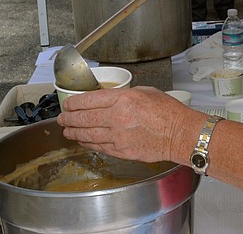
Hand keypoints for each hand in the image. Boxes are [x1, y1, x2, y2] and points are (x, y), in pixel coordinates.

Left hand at [58, 87, 202, 163]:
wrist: (180, 134)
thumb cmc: (168, 111)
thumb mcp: (145, 91)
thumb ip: (123, 95)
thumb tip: (107, 100)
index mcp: (123, 99)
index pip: (89, 100)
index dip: (74, 103)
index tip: (68, 104)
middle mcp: (117, 118)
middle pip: (83, 118)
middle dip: (69, 118)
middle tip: (62, 118)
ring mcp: (118, 137)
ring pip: (87, 134)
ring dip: (74, 132)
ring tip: (67, 130)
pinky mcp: (122, 151)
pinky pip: (99, 146)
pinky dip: (88, 143)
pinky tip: (83, 140)